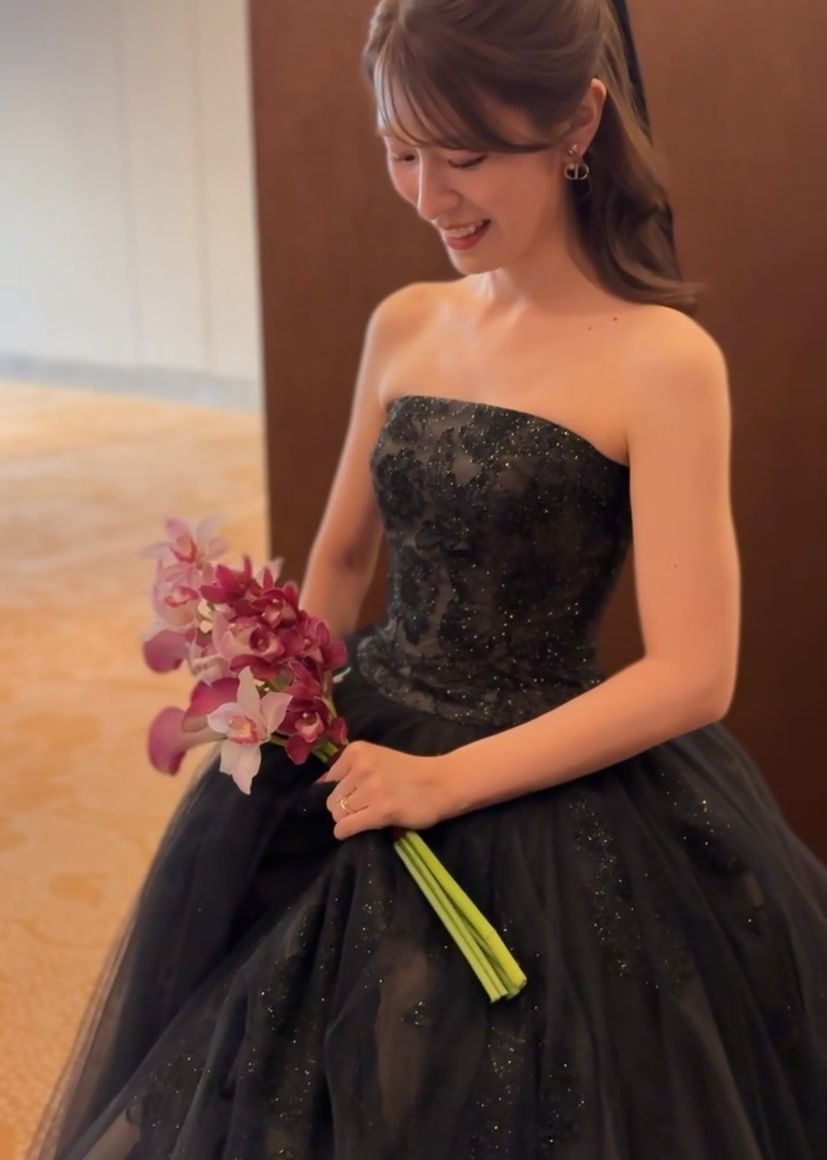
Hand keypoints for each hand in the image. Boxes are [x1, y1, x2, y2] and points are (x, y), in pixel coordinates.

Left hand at [315, 740, 450, 839]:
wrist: (442, 782)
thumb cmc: (409, 772)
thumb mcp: (377, 759)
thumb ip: (351, 769)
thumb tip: (321, 786)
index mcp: (357, 751)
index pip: (329, 779)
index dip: (340, 791)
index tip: (353, 796)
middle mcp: (361, 767)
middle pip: (332, 799)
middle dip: (343, 807)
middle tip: (361, 810)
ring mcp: (371, 789)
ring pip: (338, 813)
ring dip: (348, 819)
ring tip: (365, 818)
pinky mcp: (381, 811)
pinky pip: (347, 826)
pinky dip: (345, 832)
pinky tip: (351, 832)